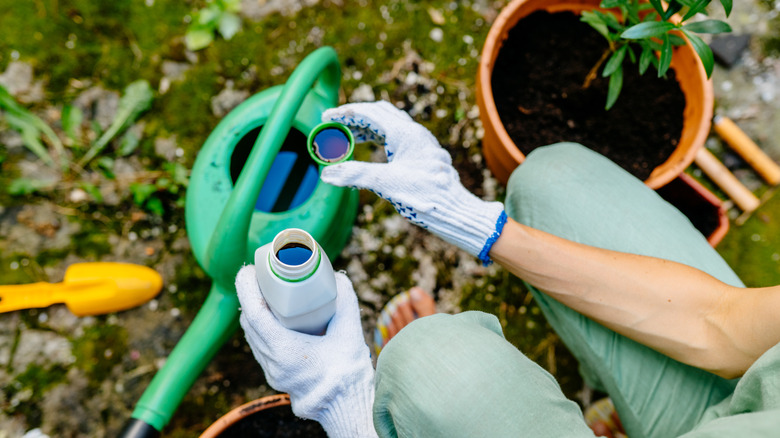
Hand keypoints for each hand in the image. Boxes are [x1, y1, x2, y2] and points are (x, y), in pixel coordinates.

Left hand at [236, 266, 376, 437]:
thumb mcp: (350, 332)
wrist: (346, 405)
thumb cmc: (347, 372)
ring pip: (252, 336)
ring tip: (267, 294)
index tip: (250, 270)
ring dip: (254, 313)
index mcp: (284, 351)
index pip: (254, 313)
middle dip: (250, 296)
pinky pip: (260, 346)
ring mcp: (272, 371)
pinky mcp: (276, 376)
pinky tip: (274, 319)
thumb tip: (337, 278)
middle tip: (262, 277)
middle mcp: (272, 362)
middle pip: (249, 323)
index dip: (247, 288)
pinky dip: (262, 328)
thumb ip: (345, 302)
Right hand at [320, 101, 505, 263]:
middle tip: (334, 125)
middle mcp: (416, 133)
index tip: (326, 117)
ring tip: (348, 138)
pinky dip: (380, 139)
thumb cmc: (426, 196)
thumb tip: (327, 174)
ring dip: (367, 128)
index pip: (370, 113)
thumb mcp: (386, 183)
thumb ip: (356, 175)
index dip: (345, 113)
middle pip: (380, 114)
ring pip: (390, 126)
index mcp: (406, 133)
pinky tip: (373, 151)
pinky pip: (398, 138)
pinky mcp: (424, 156)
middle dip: (355, 117)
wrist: (456, 210)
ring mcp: (421, 144)